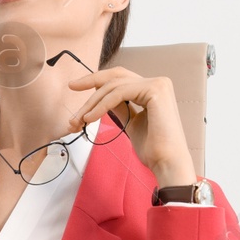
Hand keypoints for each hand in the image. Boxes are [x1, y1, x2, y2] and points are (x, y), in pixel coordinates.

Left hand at [66, 67, 197, 187]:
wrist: (167, 163)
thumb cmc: (153, 150)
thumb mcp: (131, 123)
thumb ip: (120, 107)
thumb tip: (101, 98)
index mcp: (153, 89)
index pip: (120, 78)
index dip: (97, 80)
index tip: (76, 86)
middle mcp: (158, 82)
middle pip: (116, 75)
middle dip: (91, 82)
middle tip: (71, 87)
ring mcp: (158, 84)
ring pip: (113, 86)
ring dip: (91, 103)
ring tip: (78, 120)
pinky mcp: (155, 90)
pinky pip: (119, 94)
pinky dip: (101, 106)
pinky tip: (90, 118)